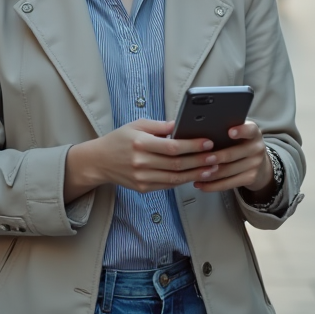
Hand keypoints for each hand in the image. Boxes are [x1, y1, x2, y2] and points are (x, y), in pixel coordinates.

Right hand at [65, 119, 217, 197]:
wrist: (98, 161)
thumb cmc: (119, 139)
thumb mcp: (137, 125)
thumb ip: (159, 126)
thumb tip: (181, 125)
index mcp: (140, 143)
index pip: (172, 146)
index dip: (192, 145)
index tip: (208, 142)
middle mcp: (141, 162)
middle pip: (177, 164)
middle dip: (199, 160)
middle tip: (216, 156)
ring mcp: (142, 178)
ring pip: (175, 178)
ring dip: (196, 174)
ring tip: (212, 168)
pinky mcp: (143, 188)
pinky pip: (168, 185)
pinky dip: (184, 181)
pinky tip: (196, 175)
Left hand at [190, 120, 273, 195]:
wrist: (260, 164)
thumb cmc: (241, 144)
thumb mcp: (240, 134)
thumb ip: (226, 131)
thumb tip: (202, 133)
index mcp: (253, 132)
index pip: (249, 130)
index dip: (240, 131)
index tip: (230, 132)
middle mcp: (257, 148)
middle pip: (233, 154)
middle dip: (216, 157)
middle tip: (201, 159)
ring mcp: (255, 164)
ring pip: (228, 170)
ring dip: (209, 174)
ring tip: (195, 173)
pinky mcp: (251, 178)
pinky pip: (229, 184)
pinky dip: (212, 185)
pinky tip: (201, 184)